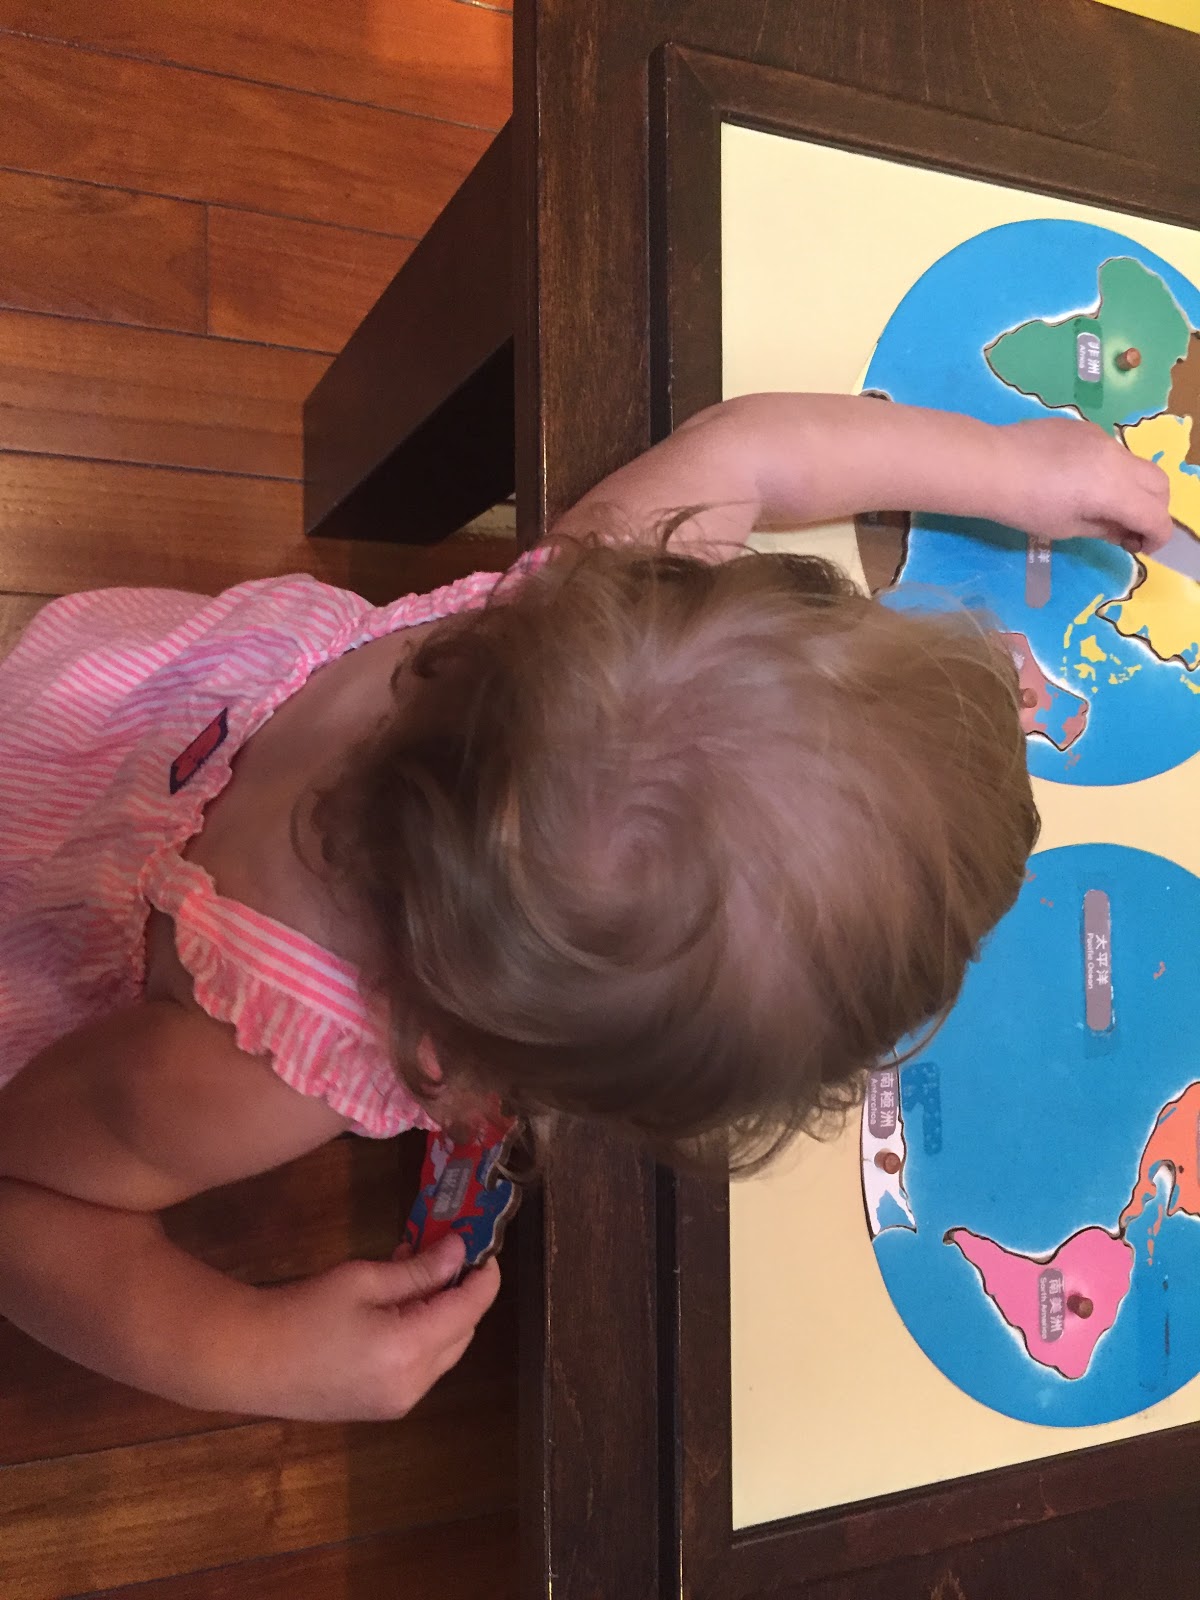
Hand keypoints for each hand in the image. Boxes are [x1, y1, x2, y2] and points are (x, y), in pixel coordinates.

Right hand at [255, 1232, 499, 1420]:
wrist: (249, 1361)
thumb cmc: (303, 1311)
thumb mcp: (362, 1279)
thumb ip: (418, 1270)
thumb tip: (459, 1252)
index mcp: (409, 1351)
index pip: (469, 1311)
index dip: (484, 1278)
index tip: (485, 1249)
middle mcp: (412, 1386)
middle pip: (462, 1334)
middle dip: (461, 1295)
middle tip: (444, 1255)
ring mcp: (398, 1404)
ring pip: (444, 1353)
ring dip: (441, 1316)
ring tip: (414, 1275)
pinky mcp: (382, 1409)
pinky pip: (421, 1369)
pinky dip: (422, 1337)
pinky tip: (397, 1310)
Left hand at [1003, 417, 1172, 551]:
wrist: (991, 465)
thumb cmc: (1024, 506)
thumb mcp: (1066, 527)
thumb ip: (1104, 528)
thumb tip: (1124, 531)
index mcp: (1114, 490)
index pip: (1155, 515)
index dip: (1156, 537)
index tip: (1142, 548)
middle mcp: (1117, 459)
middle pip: (1159, 484)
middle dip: (1154, 509)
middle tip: (1130, 529)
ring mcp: (1102, 438)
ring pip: (1136, 464)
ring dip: (1133, 488)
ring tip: (1104, 506)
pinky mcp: (1085, 428)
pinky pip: (1112, 450)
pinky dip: (1112, 470)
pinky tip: (1080, 481)